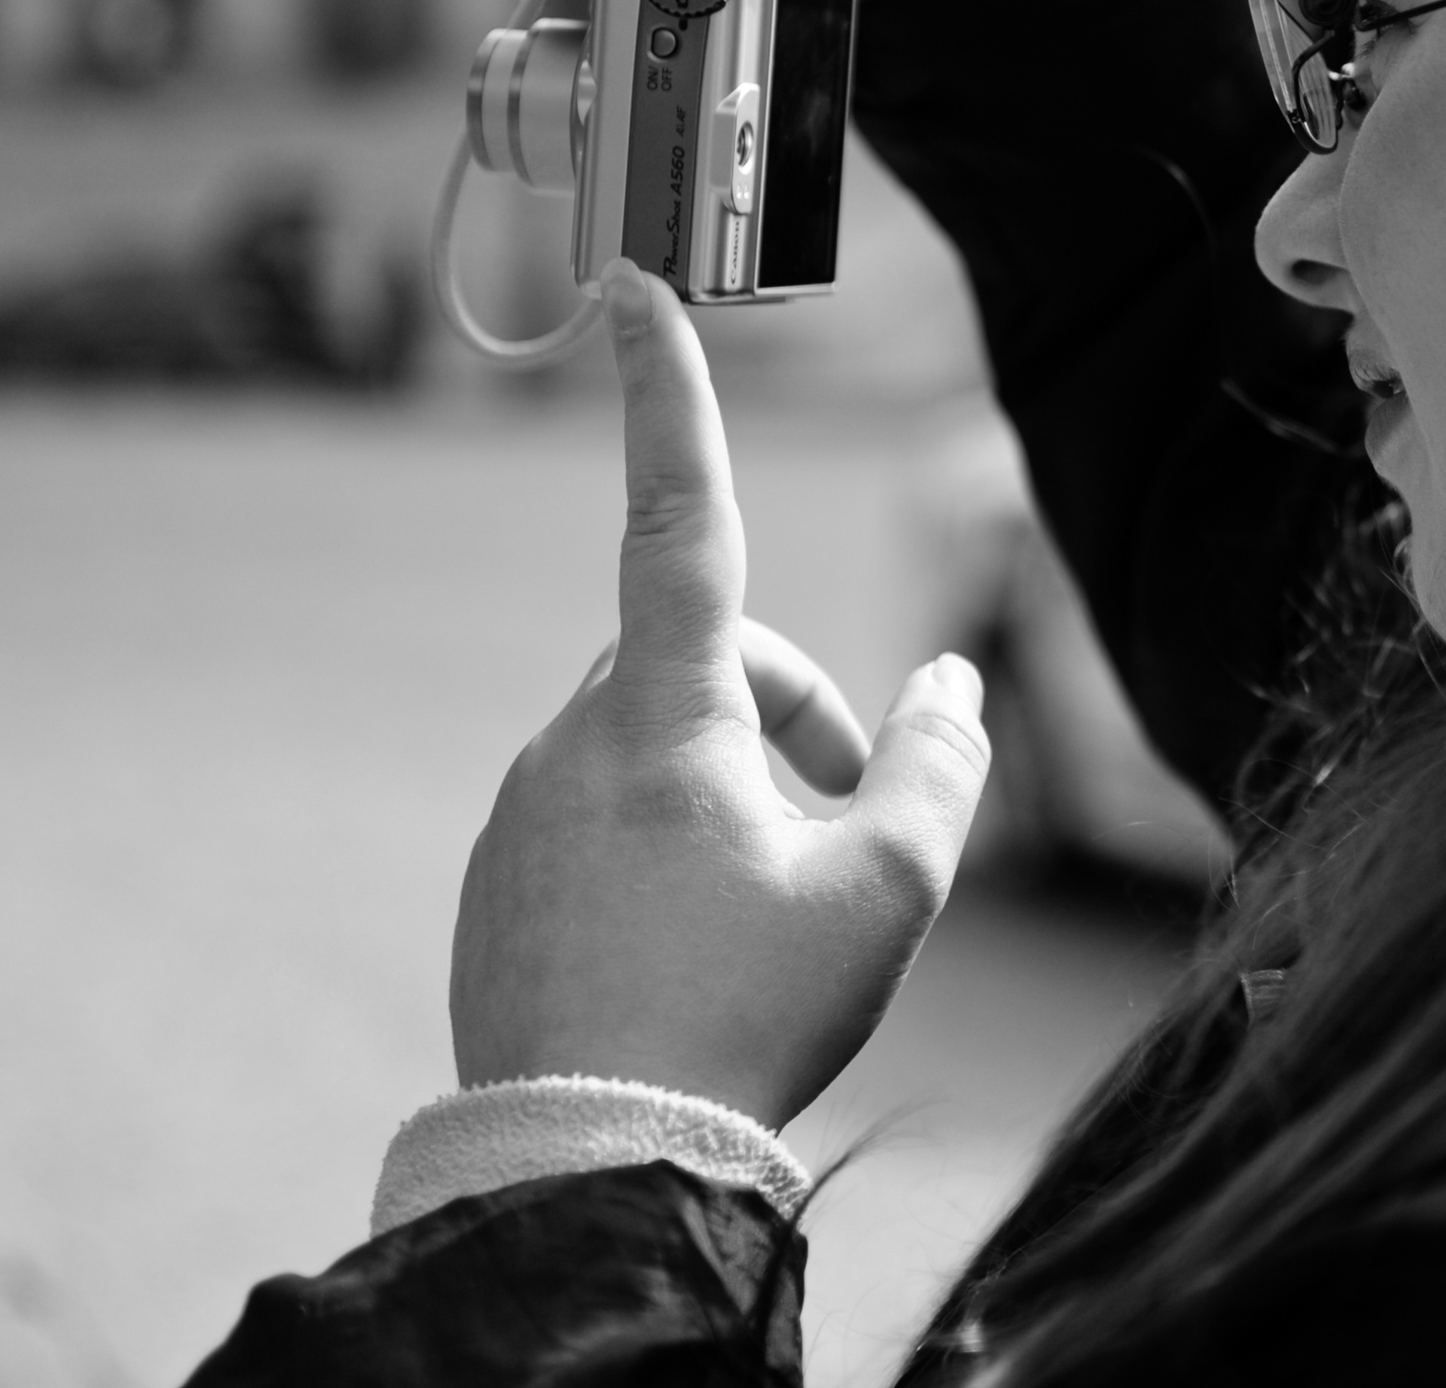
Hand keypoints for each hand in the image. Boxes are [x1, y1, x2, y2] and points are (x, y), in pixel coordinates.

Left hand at [449, 262, 992, 1127]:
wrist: (587, 1160)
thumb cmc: (746, 1015)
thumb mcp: (887, 890)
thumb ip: (937, 761)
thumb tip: (948, 682)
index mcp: (666, 716)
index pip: (679, 517)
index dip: (665, 393)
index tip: (635, 284)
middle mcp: (574, 741)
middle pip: (702, 654)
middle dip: (790, 704)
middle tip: (851, 819)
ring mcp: (522, 812)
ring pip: (653, 738)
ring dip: (732, 782)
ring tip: (777, 907)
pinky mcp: (497, 881)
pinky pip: (596, 813)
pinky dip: (666, 843)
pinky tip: (697, 947)